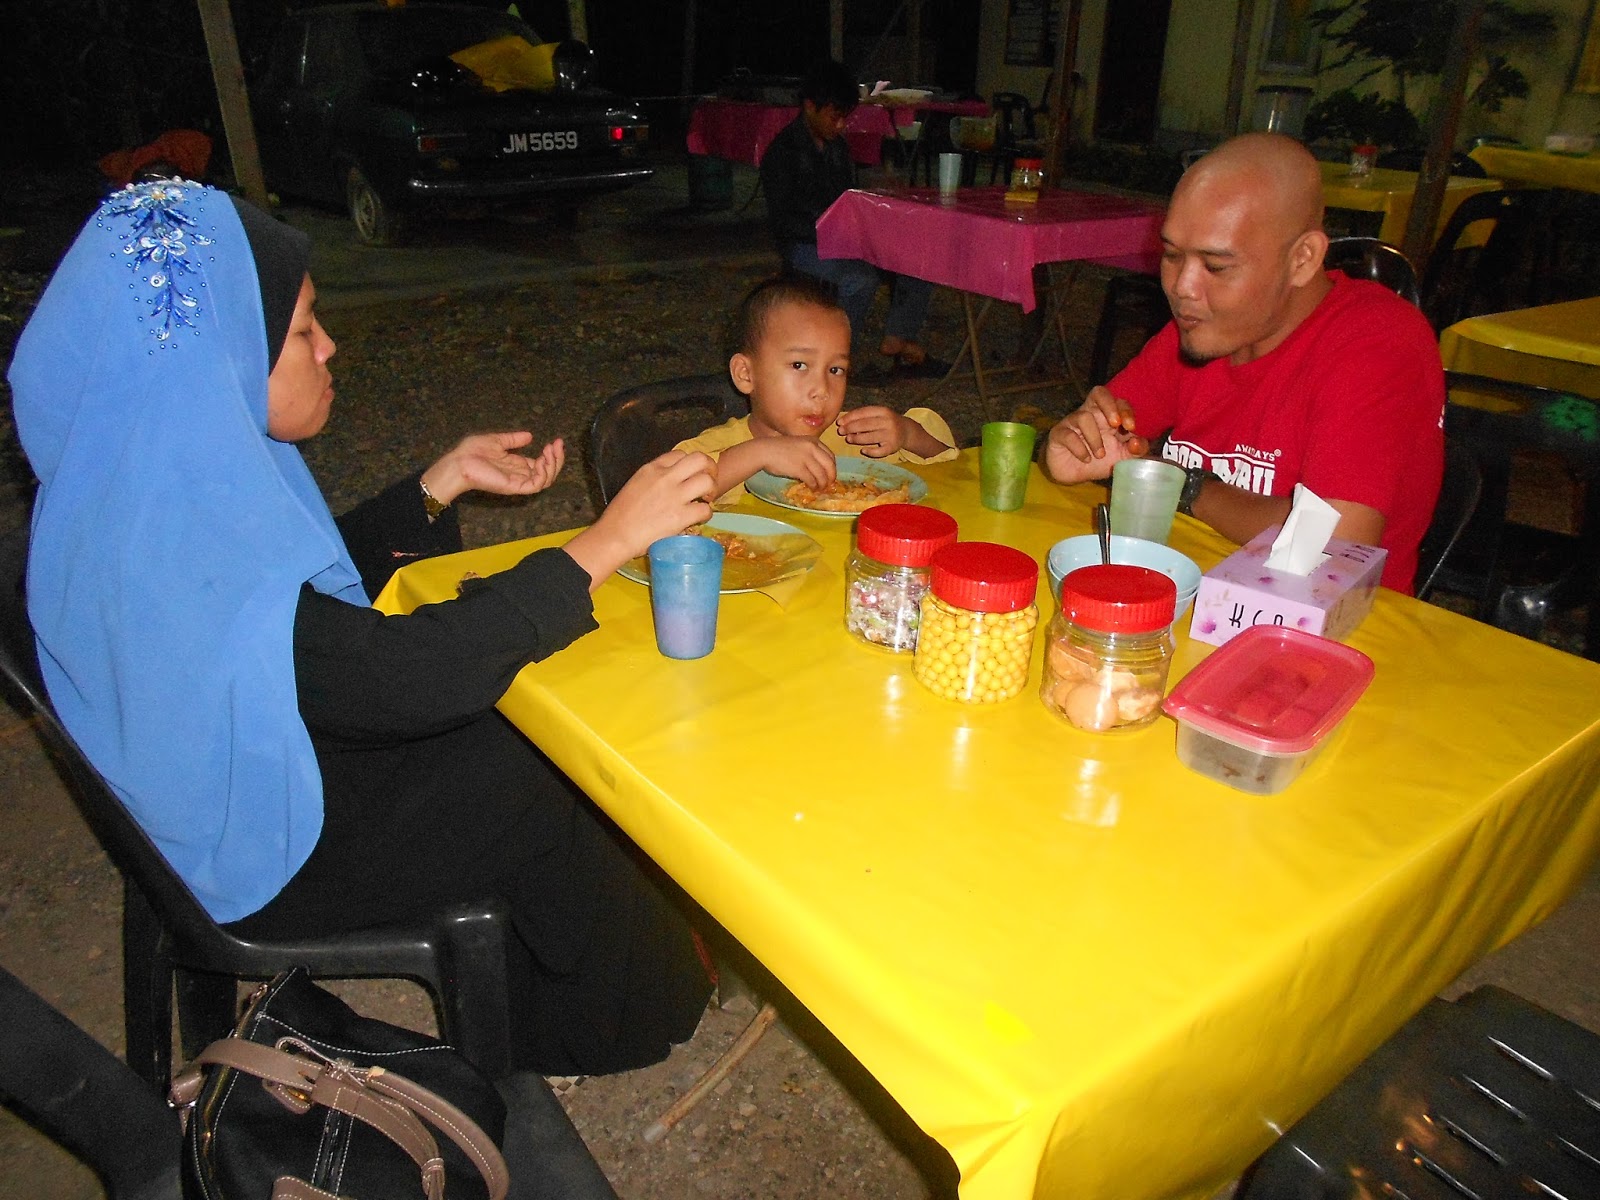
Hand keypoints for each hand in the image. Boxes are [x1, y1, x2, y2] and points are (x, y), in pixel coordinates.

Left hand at [421, 432, 563, 504]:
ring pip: (546, 480)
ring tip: (551, 449)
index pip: (542, 464)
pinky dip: (544, 473)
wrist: (459, 462)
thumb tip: (530, 436)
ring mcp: (518, 482)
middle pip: (548, 473)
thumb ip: (513, 440)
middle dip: (557, 459)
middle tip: (558, 444)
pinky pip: (536, 485)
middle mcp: (520, 475)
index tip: (556, 441)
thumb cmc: (472, 452)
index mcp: (517, 465)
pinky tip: (542, 459)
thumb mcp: (497, 440)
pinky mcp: (515, 487)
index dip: (552, 454)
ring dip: (553, 464)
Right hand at [564, 451, 717, 588]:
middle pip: (700, 459)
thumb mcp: (635, 484)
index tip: (689, 476)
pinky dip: (706, 514)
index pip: (679, 454)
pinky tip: (698, 519)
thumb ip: (653, 479)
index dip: (689, 465)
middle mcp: (665, 478)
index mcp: (651, 468)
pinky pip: (705, 509)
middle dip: (709, 469)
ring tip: (705, 500)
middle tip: (708, 482)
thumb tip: (670, 482)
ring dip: (711, 491)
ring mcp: (675, 496)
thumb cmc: (619, 514)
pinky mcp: (681, 516)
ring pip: (707, 481)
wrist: (615, 535)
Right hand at [757, 437, 837, 488]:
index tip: (830, 474)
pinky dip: (814, 486)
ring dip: (822, 484)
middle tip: (828, 484)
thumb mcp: (798, 444)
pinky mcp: (800, 468)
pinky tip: (812, 488)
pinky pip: (812, 480)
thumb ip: (809, 452)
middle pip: (830, 465)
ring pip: (822, 475)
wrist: (764, 451)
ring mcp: (806, 458)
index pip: (830, 456)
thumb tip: (819, 468)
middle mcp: (812, 448)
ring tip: (819, 488)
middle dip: (831, 477)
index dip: (832, 467)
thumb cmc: (778, 448)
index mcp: (813, 441)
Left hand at [836, 407, 909, 457]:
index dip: (850, 417)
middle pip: (866, 425)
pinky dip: (870, 452)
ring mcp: (891, 435)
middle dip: (851, 428)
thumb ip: (863, 417)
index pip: (864, 413)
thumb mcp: (878, 414)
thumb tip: (842, 422)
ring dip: (857, 439)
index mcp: (883, 411)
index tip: (839, 422)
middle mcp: (888, 422)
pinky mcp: (893, 447)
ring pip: (871, 437)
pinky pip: (880, 451)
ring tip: (848, 439)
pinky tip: (863, 450)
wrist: (906, 431)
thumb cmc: (886, 422)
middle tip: (841, 431)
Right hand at [1043, 388, 1148, 483]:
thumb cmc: (1100, 461)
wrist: (1075, 476)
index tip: (1131, 428)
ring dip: (1095, 438)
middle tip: (1115, 424)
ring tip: (1100, 455)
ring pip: (1084, 417)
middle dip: (1109, 406)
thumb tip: (1136, 442)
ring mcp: (1073, 422)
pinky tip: (1085, 459)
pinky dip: (1079, 449)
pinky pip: (1068, 435)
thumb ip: (1136, 449)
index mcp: (1108, 416)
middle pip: (1099, 393)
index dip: (1125, 411)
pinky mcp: (1058, 434)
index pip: (1118, 402)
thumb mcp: (1124, 457)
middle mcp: (1091, 413)